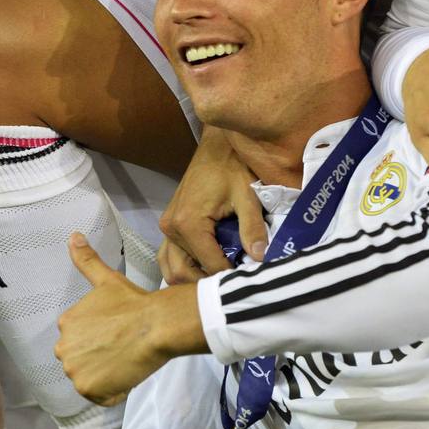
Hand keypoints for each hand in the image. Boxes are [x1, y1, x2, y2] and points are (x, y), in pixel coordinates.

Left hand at [55, 233, 204, 405]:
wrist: (156, 325)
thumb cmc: (135, 303)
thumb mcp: (107, 280)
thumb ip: (86, 261)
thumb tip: (72, 236)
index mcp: (66, 323)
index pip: (81, 341)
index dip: (102, 340)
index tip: (119, 334)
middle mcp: (63, 348)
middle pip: (82, 362)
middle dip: (100, 359)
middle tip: (124, 348)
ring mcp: (74, 370)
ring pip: (91, 380)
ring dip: (107, 376)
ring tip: (126, 360)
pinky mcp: (88, 389)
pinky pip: (101, 397)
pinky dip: (114, 392)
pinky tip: (127, 374)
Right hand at [158, 127, 264, 283]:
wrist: (217, 145)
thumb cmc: (233, 166)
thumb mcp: (247, 196)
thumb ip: (252, 228)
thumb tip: (261, 258)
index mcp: (188, 223)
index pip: (210, 265)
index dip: (230, 277)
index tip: (249, 279)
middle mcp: (171, 228)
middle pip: (182, 274)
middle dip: (207, 283)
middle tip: (233, 283)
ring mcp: (167, 227)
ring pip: (172, 269)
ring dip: (194, 278)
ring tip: (220, 277)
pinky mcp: (169, 224)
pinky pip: (170, 256)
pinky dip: (186, 266)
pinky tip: (208, 266)